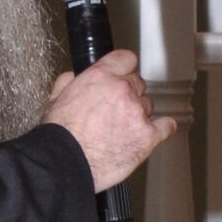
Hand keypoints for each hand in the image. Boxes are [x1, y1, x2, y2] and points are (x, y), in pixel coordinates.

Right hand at [46, 51, 175, 192]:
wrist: (66, 162)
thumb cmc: (60, 136)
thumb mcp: (55, 100)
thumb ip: (68, 83)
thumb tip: (72, 77)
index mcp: (101, 77)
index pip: (125, 59)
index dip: (124, 68)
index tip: (123, 74)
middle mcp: (122, 90)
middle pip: (138, 83)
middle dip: (129, 94)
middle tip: (116, 109)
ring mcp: (137, 113)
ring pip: (147, 105)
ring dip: (138, 113)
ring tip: (123, 128)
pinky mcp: (147, 136)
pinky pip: (166, 126)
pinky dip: (163, 128)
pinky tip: (157, 129)